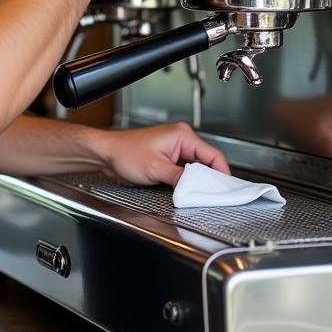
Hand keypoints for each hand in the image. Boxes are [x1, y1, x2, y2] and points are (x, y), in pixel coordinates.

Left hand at [93, 122, 230, 186]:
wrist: (106, 153)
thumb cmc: (125, 153)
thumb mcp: (155, 168)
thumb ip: (180, 179)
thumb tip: (196, 188)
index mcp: (182, 136)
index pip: (213, 155)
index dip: (221, 173)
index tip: (225, 189)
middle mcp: (181, 139)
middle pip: (206, 161)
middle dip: (209, 179)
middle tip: (211, 195)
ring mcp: (175, 148)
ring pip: (196, 167)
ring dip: (197, 180)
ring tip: (198, 193)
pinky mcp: (168, 157)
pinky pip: (185, 169)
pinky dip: (187, 180)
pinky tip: (186, 189)